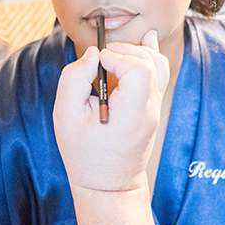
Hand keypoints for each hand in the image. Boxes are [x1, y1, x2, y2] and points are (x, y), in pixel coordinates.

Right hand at [53, 29, 168, 191]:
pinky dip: (150, 56)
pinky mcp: (151, 108)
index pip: (139, 69)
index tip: (97, 62)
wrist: (108, 185)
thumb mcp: (65, 117)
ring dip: (136, 51)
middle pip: (150, 62)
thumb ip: (74, 79)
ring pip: (158, 65)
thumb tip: (92, 54)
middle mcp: (149, 110)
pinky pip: (158, 75)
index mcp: (131, 114)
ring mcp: (154, 109)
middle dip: (124, 50)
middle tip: (100, 58)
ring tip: (113, 53)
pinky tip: (145, 39)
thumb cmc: (84, 154)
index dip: (117, 56)